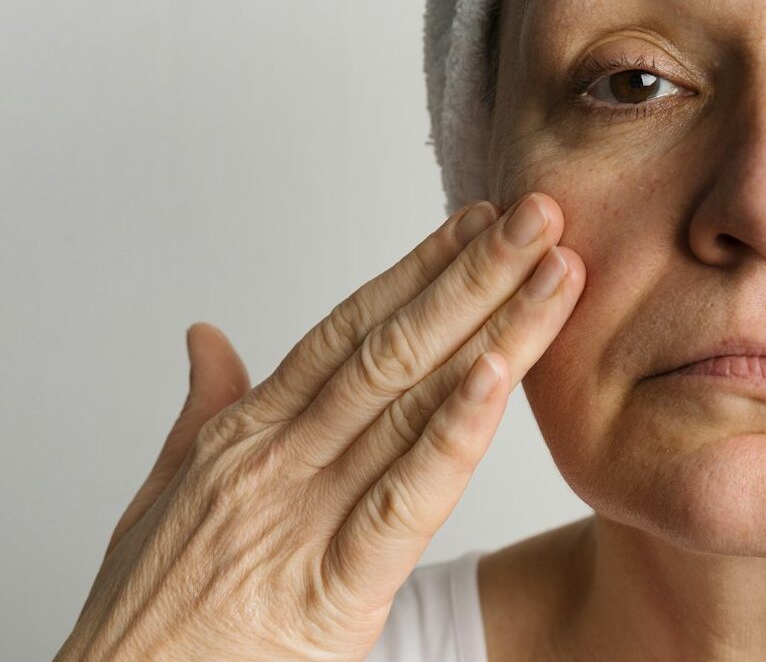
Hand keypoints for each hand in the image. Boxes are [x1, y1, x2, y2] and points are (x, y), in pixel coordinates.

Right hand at [55, 194, 583, 661]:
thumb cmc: (148, 612)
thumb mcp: (165, 495)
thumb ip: (203, 410)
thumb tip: (208, 336)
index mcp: (247, 432)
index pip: (351, 328)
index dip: (421, 269)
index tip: (479, 222)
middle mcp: (280, 457)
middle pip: (396, 345)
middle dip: (476, 275)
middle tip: (541, 215)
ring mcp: (304, 514)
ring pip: (414, 400)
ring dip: (495, 329)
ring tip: (554, 272)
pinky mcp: (335, 586)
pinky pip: (407, 498)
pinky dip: (454, 434)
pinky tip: (498, 377)